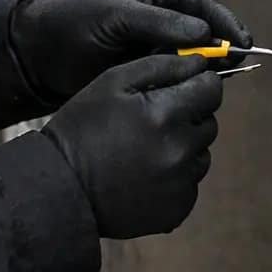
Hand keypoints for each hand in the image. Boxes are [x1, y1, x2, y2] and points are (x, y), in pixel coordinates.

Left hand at [12, 0, 250, 102]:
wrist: (41, 57)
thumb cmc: (75, 23)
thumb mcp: (116, 16)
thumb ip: (159, 23)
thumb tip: (204, 33)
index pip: (202, 2)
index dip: (225, 21)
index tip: (241, 41)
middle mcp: (164, 15)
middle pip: (205, 30)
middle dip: (222, 46)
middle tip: (235, 64)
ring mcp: (157, 44)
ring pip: (195, 55)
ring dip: (207, 66)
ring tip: (218, 79)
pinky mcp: (150, 69)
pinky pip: (178, 74)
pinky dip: (190, 81)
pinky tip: (197, 90)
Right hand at [40, 54, 223, 238]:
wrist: (60, 188)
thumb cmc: (83, 128)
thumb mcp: (112, 82)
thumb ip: (162, 65)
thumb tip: (200, 62)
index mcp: (164, 114)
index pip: (211, 89)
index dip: (197, 85)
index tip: (181, 89)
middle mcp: (179, 150)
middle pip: (209, 122)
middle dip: (188, 117)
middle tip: (151, 123)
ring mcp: (180, 184)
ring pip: (201, 153)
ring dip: (183, 148)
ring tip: (144, 151)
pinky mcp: (178, 208)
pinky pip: (190, 183)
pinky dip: (175, 177)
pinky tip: (145, 175)